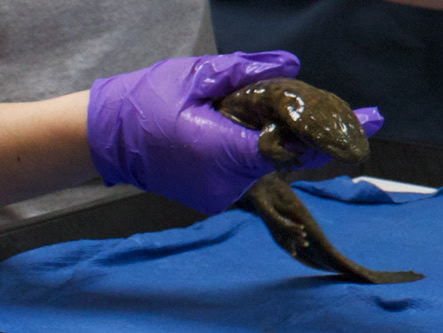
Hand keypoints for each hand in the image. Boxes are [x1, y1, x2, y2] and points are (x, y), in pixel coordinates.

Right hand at [88, 51, 300, 213]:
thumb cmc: (148, 100)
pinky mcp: (210, 201)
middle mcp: (223, 182)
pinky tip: (227, 139)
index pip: (281, 149)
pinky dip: (242, 159)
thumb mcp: (195, 75)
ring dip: (258, 146)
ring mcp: (216, 196)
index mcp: (220, 150)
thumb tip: (291, 65)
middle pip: (272, 159)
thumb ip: (246, 70)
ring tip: (240, 121)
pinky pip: (240, 178)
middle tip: (266, 107)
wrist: (110, 136)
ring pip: (258, 170)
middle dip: (276, 133)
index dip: (298, 132)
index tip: (303, 114)